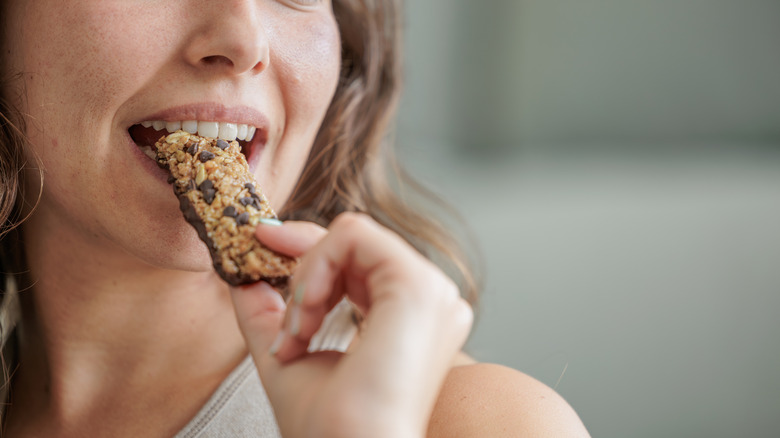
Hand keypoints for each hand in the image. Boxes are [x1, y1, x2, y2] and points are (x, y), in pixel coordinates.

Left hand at [230, 212, 472, 437]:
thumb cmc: (328, 428)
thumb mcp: (288, 355)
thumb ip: (268, 313)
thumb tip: (241, 275)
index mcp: (410, 318)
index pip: (360, 260)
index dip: (311, 249)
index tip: (261, 239)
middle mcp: (430, 301)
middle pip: (356, 243)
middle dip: (303, 270)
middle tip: (283, 315)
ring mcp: (431, 291)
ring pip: (352, 234)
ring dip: (308, 277)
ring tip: (297, 331)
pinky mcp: (417, 286)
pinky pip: (354, 236)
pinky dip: (317, 268)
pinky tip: (307, 315)